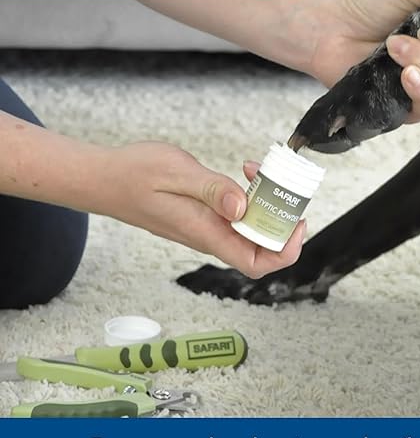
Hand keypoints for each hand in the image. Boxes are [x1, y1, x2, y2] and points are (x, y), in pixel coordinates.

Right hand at [99, 142, 303, 277]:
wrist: (104, 179)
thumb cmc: (133, 176)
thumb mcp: (177, 173)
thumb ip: (213, 191)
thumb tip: (243, 208)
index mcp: (205, 232)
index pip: (255, 263)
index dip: (284, 251)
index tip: (296, 224)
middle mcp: (208, 236)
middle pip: (259, 249)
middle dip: (281, 224)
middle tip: (283, 190)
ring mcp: (205, 227)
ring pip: (249, 231)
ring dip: (265, 207)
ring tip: (261, 175)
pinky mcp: (203, 217)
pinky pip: (235, 217)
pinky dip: (248, 198)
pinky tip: (244, 176)